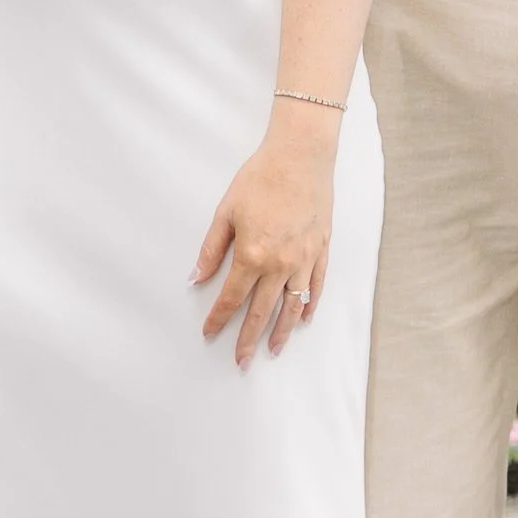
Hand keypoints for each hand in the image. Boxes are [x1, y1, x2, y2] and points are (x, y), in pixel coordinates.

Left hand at [193, 114, 334, 368]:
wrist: (300, 155)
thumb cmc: (260, 178)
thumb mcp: (227, 210)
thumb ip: (212, 249)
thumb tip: (196, 278)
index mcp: (253, 254)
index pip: (232, 298)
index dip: (219, 319)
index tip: (209, 333)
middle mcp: (280, 264)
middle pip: (262, 311)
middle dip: (248, 339)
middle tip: (241, 362)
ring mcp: (304, 259)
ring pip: (292, 306)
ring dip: (281, 331)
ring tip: (273, 351)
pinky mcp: (321, 249)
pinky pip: (316, 285)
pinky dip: (309, 305)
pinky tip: (303, 319)